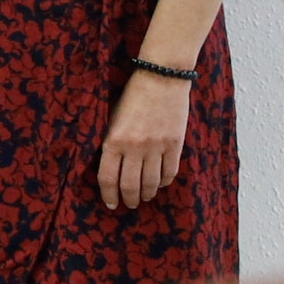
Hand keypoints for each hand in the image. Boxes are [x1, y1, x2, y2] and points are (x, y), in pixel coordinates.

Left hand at [100, 69, 191, 211]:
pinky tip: (159, 184)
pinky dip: (163, 182)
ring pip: (150, 182)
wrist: (161, 78)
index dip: (108, 195)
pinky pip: (169, 172)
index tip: (110, 203)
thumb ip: (110, 144)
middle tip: (128, 204)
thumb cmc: (132, 97)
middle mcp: (134, 147)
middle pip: (130, 185)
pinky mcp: (175, 144)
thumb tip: (110, 169)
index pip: (108, 178)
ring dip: (146, 194)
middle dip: (128, 199)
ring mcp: (157, 147)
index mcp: (113, 141)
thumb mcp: (112, 119)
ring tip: (143, 197)